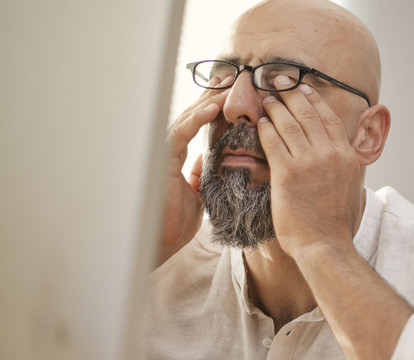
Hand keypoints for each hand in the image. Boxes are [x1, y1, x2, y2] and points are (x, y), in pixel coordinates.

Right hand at [158, 81, 228, 264]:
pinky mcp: (161, 160)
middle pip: (191, 116)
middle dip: (210, 96)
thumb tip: (206, 158)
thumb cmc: (176, 221)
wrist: (162, 241)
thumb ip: (199, 173)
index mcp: (178, 156)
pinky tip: (212, 108)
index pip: (196, 125)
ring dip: (207, 101)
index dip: (211, 107)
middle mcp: (170, 150)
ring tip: (226, 87)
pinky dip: (196, 119)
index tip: (229, 92)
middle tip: (230, 78)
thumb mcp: (197, 192)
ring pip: (186, 119)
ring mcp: (164, 153)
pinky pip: (180, 133)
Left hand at [257, 76, 363, 257]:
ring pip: (289, 124)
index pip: (329, 118)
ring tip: (266, 98)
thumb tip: (340, 156)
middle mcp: (330, 154)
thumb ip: (344, 166)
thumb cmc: (334, 223)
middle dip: (292, 94)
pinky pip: (273, 142)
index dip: (314, 100)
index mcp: (346, 156)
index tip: (303, 88)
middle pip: (308, 114)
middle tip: (280, 81)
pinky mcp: (287, 173)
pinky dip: (265, 129)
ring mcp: (309, 162)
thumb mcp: (350, 187)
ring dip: (276, 107)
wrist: (325, 245)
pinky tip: (259, 122)